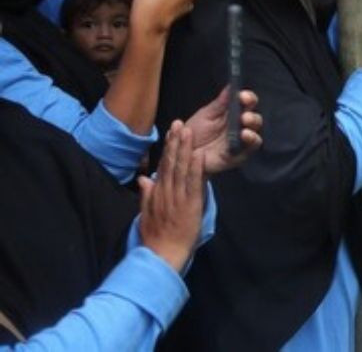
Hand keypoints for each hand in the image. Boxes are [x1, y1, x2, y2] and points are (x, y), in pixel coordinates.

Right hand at [138, 121, 204, 272]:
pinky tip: (200, 154)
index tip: (170, 132)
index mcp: (157, 193)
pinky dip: (196, 168)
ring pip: (181, 169)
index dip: (167, 148)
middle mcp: (166, 192)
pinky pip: (193, 183)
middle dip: (175, 142)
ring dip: (185, 149)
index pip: (162, 166)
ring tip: (189, 131)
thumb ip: (146, 195)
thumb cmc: (156, 239)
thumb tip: (144, 178)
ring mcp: (177, 197)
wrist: (162, 256)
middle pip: (171, 163)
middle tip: (179, 122)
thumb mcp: (146, 215)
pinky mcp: (190, 204)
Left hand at [186, 86, 262, 173]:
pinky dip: (251, 140)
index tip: (242, 95)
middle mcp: (240, 127)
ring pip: (255, 132)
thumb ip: (220, 103)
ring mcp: (240, 141)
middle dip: (252, 115)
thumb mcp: (205, 115)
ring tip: (244, 123)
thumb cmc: (194, 133)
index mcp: (233, 114)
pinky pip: (250, 147)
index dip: (248, 98)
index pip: (247, 103)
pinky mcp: (239, 155)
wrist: (183, 153)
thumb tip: (231, 86)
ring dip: (253, 126)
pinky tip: (244, 135)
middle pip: (254, 118)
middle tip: (244, 115)